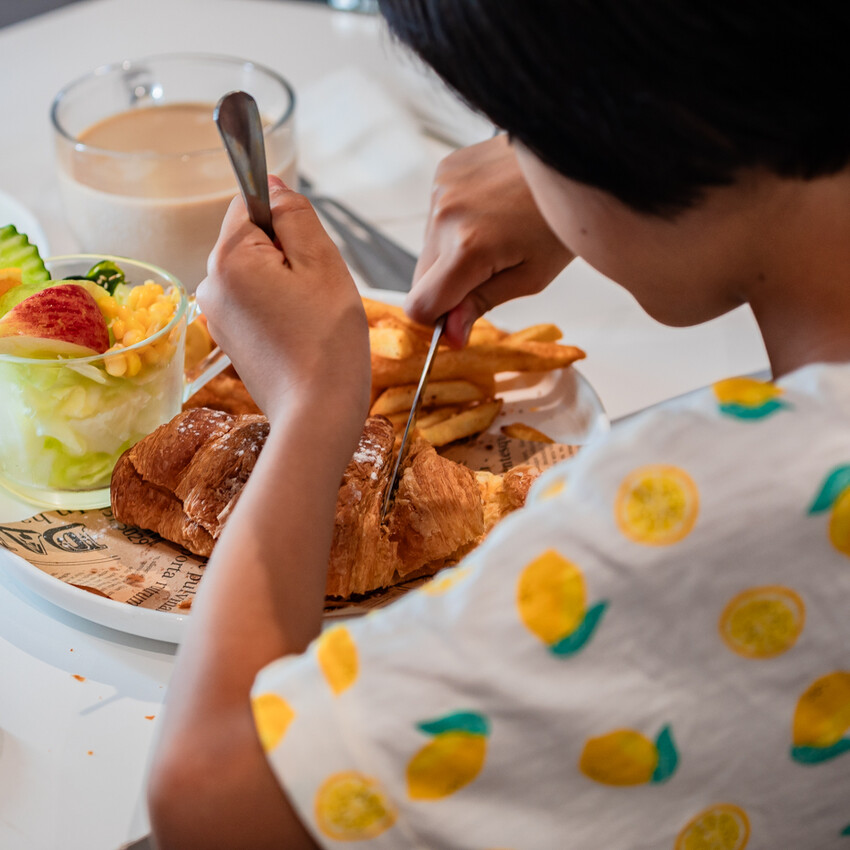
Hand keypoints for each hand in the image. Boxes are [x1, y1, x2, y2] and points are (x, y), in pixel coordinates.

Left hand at [197, 178, 369, 443]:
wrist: (317, 413)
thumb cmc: (327, 341)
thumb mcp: (323, 263)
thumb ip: (294, 214)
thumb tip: (271, 184)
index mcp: (229, 257)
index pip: (252, 203)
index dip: (288, 221)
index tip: (310, 254)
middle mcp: (210, 282)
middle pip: (253, 239)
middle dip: (288, 254)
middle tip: (316, 292)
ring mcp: (215, 314)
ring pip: (256, 271)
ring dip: (286, 282)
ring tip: (309, 317)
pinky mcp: (227, 338)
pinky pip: (254, 301)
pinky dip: (277, 307)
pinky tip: (298, 333)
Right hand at [407, 135, 573, 346]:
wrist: (571, 159)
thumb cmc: (560, 220)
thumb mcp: (530, 276)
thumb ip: (481, 304)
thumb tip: (451, 334)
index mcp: (467, 248)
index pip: (420, 305)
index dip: (437, 321)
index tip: (460, 321)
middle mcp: (444, 216)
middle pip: (422, 278)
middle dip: (448, 287)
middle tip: (492, 273)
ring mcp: (441, 190)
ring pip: (429, 248)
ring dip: (452, 254)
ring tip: (496, 236)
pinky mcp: (444, 172)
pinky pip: (437, 218)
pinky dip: (456, 225)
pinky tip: (490, 213)